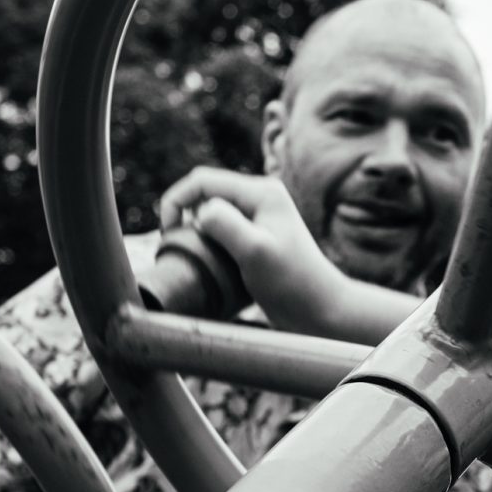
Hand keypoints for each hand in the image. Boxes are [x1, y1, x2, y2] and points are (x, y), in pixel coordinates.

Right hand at [156, 168, 349, 335]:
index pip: (202, 180)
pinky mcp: (255, 236)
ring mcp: (258, 216)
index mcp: (261, 191)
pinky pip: (220, 229)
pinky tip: (208, 262)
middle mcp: (259, 197)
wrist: (321, 310)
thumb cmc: (292, 283)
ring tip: (193, 257)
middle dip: (183, 214)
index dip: (176, 201)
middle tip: (177, 247)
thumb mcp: (254, 251)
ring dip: (194, 229)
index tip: (169, 235)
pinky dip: (207, 241)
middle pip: (205, 192)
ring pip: (210, 211)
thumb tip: (199, 212)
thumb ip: (225, 224)